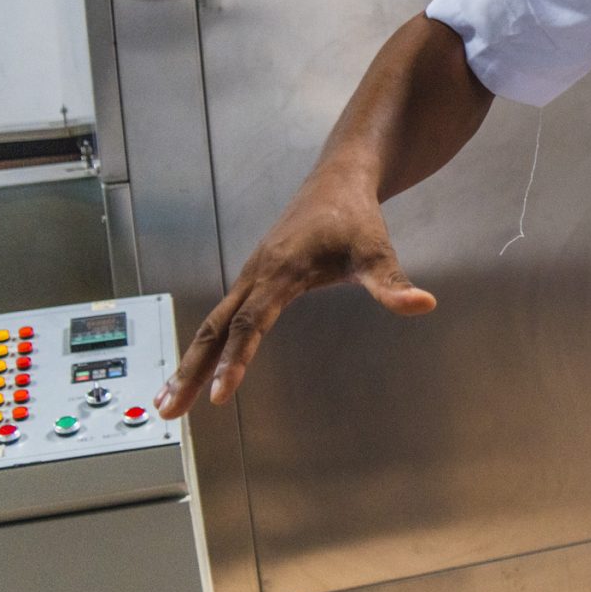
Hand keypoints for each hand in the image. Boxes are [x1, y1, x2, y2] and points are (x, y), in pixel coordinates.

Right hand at [156, 179, 435, 418]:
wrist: (338, 181)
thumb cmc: (356, 217)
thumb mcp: (378, 252)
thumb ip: (393, 284)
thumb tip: (423, 304)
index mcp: (280, 271)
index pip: (250, 323)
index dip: (236, 359)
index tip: (221, 394)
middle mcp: (256, 274)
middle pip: (215, 329)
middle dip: (191, 371)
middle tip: (169, 411)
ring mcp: (250, 276)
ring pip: (211, 324)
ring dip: (189, 363)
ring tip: (167, 402)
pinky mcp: (252, 278)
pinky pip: (221, 317)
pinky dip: (204, 346)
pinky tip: (196, 370)